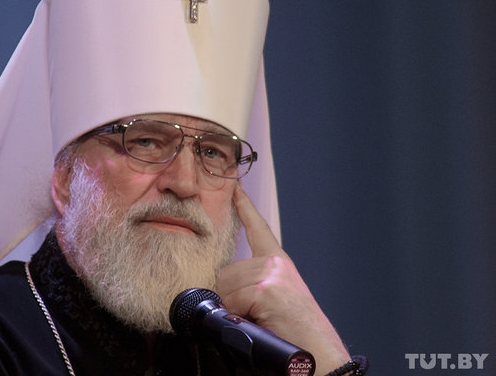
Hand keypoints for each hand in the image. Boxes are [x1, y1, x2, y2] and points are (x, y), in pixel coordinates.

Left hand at [216, 184, 349, 374]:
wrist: (319, 356)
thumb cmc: (296, 334)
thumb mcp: (275, 302)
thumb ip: (253, 284)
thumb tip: (224, 287)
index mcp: (280, 265)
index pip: (258, 229)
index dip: (245, 207)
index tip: (235, 187)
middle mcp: (276, 264)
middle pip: (226, 272)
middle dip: (230, 297)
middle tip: (254, 314)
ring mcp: (272, 273)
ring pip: (225, 287)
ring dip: (234, 309)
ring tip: (260, 320)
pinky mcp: (266, 287)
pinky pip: (231, 300)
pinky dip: (238, 316)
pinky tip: (261, 321)